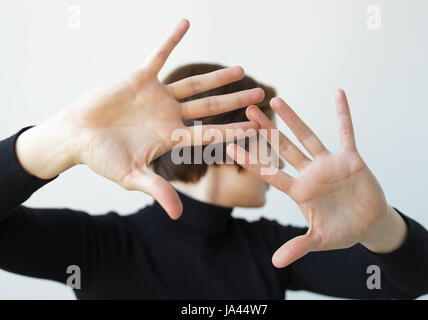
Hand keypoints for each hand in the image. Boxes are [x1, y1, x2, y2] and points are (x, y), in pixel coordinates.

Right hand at [15, 19, 263, 218]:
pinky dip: (172, 39)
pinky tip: (186, 23)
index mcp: (171, 138)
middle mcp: (169, 115)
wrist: (76, 136)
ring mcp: (157, 96)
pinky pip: (160, 54)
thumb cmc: (101, 158)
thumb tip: (179, 216)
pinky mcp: (140, 78)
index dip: (233, 132)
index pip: (209, 134)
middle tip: (261, 95)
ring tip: (240, 69)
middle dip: (236, 102)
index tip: (257, 130)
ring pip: (194, 83)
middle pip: (210, 107)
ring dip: (217, 76)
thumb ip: (157, 191)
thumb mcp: (131, 177)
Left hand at [227, 89, 406, 267]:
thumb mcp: (319, 241)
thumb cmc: (341, 231)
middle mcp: (310, 173)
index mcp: (299, 191)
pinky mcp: (350, 159)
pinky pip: (346, 132)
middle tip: (247, 112)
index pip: (270, 173)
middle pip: (283, 148)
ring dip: (293, 118)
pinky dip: (343, 114)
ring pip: (307, 136)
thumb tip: (276, 264)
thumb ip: (298, 247)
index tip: (230, 146)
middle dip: (266, 130)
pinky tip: (338, 93)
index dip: (251, 160)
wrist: (369, 225)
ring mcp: (329, 164)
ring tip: (276, 100)